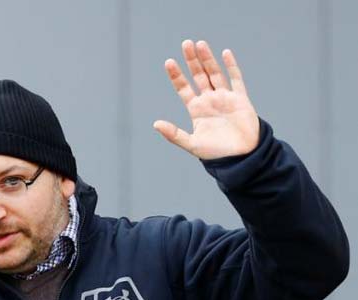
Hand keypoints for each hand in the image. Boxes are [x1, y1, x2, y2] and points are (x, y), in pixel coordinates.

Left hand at [153, 40, 258, 159]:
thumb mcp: (192, 144)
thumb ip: (174, 134)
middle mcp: (209, 101)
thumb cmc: (216, 153)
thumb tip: (155, 123)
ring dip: (207, 59)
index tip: (169, 61)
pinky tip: (225, 53)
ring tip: (199, 44)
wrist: (242, 158)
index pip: (184, 88)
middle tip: (185, 44)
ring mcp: (225, 98)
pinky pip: (236, 79)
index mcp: (196, 110)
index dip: (177, 75)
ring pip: (214, 73)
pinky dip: (231, 66)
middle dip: (192, 60)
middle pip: (198, 76)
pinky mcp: (240, 99)